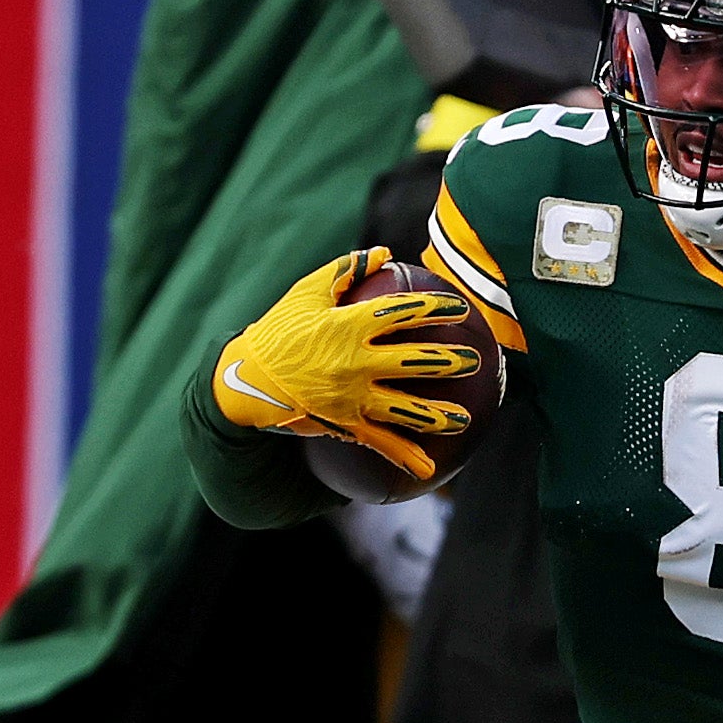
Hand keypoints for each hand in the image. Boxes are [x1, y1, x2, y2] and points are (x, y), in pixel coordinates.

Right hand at [210, 249, 484, 478]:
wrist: (245, 378)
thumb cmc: (278, 330)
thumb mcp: (305, 293)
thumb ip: (345, 270)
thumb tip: (383, 252)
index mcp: (347, 326)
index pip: (401, 313)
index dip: (435, 308)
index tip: (461, 307)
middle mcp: (354, 363)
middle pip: (413, 362)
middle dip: (450, 361)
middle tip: (476, 361)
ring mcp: (351, 397)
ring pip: (405, 408)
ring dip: (438, 416)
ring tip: (464, 419)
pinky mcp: (344, 423)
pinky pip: (379, 442)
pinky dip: (404, 457)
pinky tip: (428, 470)